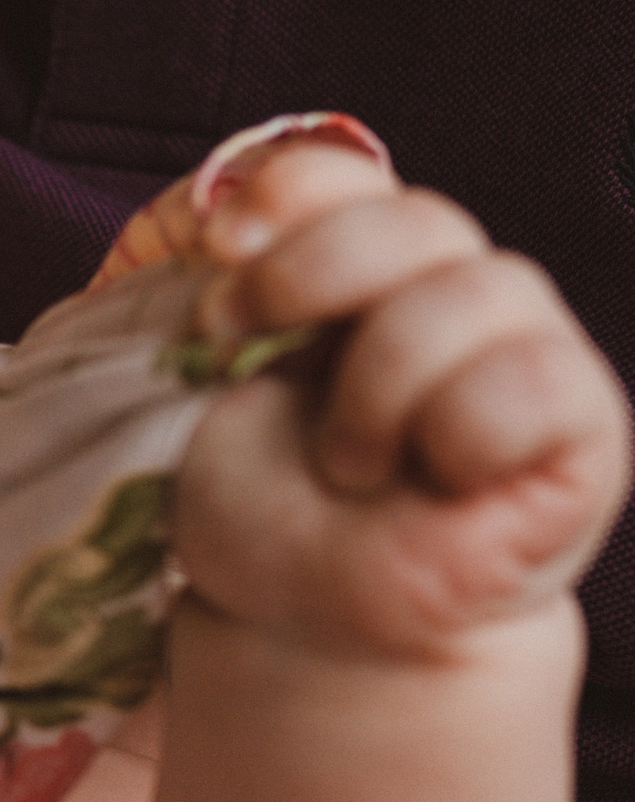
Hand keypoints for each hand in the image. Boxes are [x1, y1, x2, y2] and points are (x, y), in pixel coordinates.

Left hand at [181, 141, 630, 654]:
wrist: (313, 626)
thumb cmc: (264, 508)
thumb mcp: (217, 388)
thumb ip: (233, 290)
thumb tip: (222, 210)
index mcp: (364, 268)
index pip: (350, 176)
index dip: (290, 193)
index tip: (218, 247)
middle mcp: (453, 290)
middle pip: (415, 220)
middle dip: (312, 274)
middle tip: (240, 345)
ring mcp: (527, 348)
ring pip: (476, 293)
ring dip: (380, 387)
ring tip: (350, 464)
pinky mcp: (583, 423)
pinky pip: (536, 376)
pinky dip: (465, 430)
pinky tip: (440, 482)